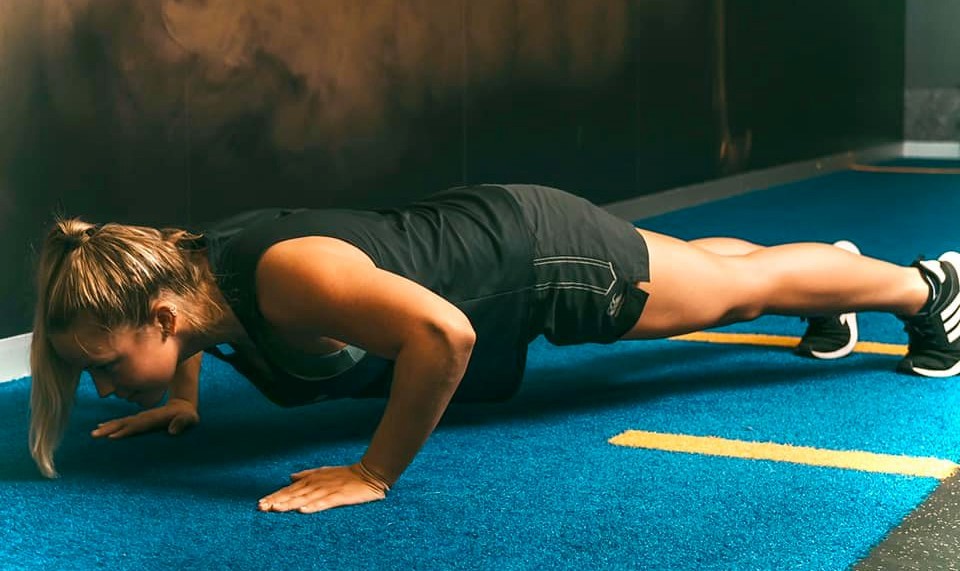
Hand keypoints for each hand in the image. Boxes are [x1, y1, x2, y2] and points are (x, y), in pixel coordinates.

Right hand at [91, 398, 198, 438]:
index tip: (113, 436)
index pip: (139, 426)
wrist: (184, 405)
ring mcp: (142, 418)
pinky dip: (113, 425)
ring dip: (108, 427)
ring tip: (94, 433)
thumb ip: (183, 423)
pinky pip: (124, 422)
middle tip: (95, 435)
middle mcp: (145, 417)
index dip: (126, 430)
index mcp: (155, 419)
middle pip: (126, 423)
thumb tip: (172, 431)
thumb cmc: (188, 415)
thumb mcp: (190, 419)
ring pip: (122, 422)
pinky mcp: (140, 420)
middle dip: (111, 429)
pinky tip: (102, 428)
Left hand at [258, 463, 389, 513]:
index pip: (289, 490)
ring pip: (304, 498)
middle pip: (293, 494)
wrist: (369, 473)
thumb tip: (290, 477)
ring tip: (276, 508)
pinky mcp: (339, 496)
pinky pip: (324, 503)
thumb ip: (306, 475)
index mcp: (312, 480)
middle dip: (276, 501)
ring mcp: (327, 490)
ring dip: (290, 503)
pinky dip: (313, 506)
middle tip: (261, 507)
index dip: (274, 496)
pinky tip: (303, 510)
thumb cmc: (346, 474)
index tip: (260, 503)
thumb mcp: (323, 472)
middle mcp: (316, 484)